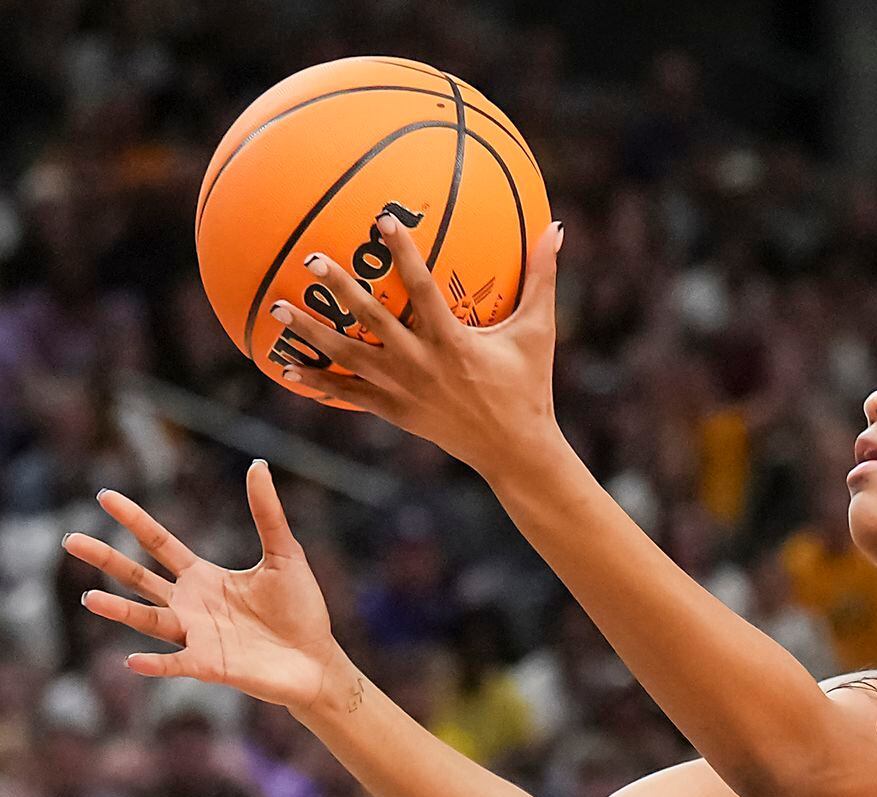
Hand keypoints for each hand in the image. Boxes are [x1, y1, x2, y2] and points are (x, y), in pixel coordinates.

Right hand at [66, 462, 351, 710]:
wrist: (318, 661)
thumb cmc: (301, 610)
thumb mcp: (285, 555)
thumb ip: (267, 514)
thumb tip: (258, 465)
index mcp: (203, 578)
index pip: (158, 543)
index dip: (133, 519)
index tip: (104, 496)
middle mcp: (190, 605)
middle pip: (138, 579)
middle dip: (106, 559)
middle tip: (70, 539)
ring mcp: (196, 636)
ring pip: (149, 620)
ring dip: (120, 611)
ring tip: (90, 598)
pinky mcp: (210, 665)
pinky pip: (176, 663)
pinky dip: (155, 662)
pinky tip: (132, 660)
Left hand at [269, 217, 564, 473]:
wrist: (516, 451)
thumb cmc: (530, 386)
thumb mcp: (538, 332)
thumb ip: (542, 278)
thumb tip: (555, 228)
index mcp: (453, 340)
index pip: (422, 287)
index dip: (402, 252)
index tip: (381, 220)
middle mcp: (421, 363)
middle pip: (371, 320)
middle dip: (339, 288)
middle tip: (310, 259)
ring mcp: (403, 389)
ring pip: (348, 356)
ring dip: (310, 332)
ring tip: (276, 307)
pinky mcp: (394, 411)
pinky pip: (348, 393)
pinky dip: (316, 380)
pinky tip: (286, 365)